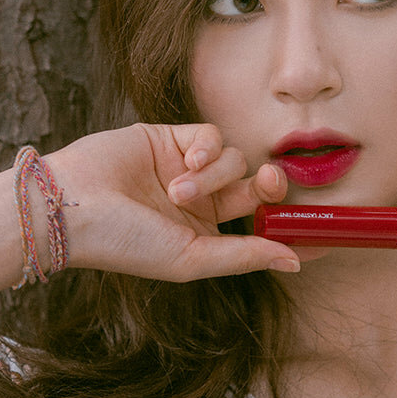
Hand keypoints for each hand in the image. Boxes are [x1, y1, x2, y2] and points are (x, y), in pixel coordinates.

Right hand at [45, 123, 298, 280]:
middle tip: (270, 184)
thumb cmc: (127, 243)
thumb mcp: (191, 258)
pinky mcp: (172, 137)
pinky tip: (186, 162)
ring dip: (215, 174)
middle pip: (257, 185)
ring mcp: (187, 167)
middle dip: (270, 185)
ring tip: (178, 190)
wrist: (72, 206)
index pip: (261, 226)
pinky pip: (211, 134)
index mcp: (206, 234)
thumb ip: (245, 256)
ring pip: (235, 158)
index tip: (324, 230)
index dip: (290, 223)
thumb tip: (296, 263)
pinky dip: (206, 147)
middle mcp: (202, 201)